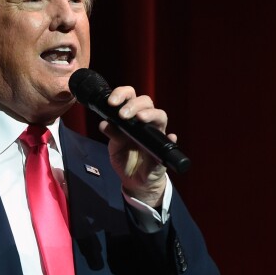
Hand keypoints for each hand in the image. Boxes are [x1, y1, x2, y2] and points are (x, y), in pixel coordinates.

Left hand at [98, 86, 173, 206]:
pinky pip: (170, 142)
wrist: (134, 180)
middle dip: (134, 105)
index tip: (111, 102)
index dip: (122, 94)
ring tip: (140, 118)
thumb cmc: (125, 158)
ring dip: (150, 114)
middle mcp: (146, 122)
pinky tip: (170, 136)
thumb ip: (112, 134)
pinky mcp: (163, 150)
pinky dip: (171, 138)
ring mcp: (156, 134)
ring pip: (160, 116)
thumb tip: (104, 124)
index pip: (131, 97)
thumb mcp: (114, 146)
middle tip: (123, 114)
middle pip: (146, 102)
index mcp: (132, 118)